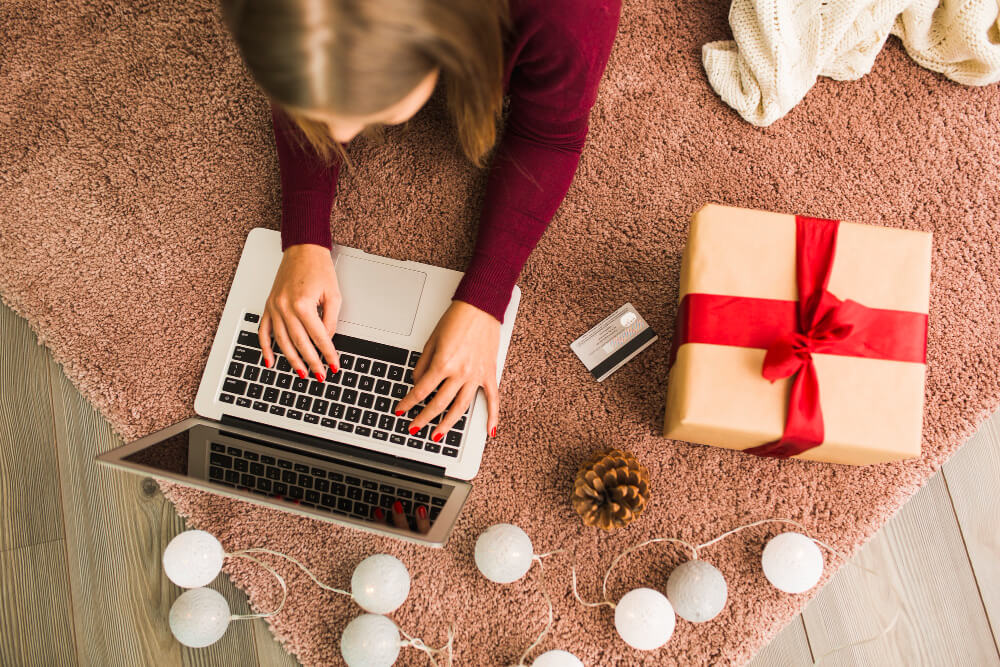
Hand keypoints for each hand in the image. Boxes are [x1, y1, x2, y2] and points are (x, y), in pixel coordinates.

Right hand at [258, 244, 340, 380]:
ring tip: (301, 373)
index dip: (328, 354)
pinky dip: (265, 348)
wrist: (302, 250)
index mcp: (303, 304)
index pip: (319, 337)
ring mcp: (274, 307)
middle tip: (319, 375)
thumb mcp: (333, 294)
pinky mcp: (269, 306)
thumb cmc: (318, 267)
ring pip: (281, 342)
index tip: (333, 365)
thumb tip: (327, 339)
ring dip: (291, 360)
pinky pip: (264, 331)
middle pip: (300, 343)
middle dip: (311, 361)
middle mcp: (286, 307)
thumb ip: (330, 319)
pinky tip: (271, 361)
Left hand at [394, 300, 500, 441]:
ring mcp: (476, 375)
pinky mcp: (489, 373)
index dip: (408, 403)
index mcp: (443, 363)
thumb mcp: (431, 340)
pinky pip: (492, 398)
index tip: (401, 410)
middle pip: (438, 403)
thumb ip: (423, 364)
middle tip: (414, 427)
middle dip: (423, 418)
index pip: (421, 391)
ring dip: (447, 424)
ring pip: (461, 407)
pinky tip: (488, 430)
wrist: (480, 306)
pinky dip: (492, 416)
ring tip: (437, 435)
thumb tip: (418, 383)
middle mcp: (460, 373)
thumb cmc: (457, 319)